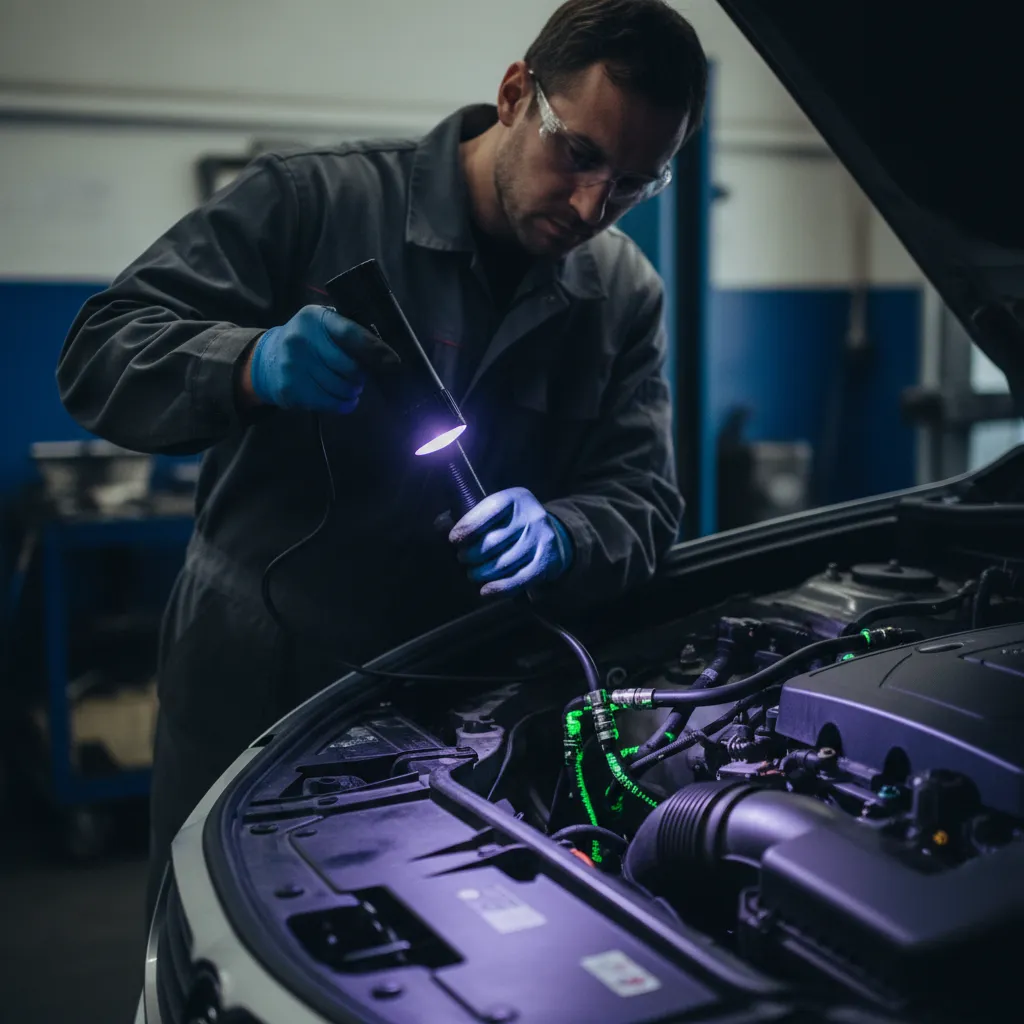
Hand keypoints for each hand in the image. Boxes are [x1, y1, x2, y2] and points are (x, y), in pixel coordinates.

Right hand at [247, 305, 398, 412]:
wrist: (266, 358)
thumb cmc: (307, 341)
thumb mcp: (322, 325)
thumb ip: (347, 332)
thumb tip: (384, 353)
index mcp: (315, 318)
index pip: (352, 334)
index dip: (376, 349)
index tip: (394, 361)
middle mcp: (301, 339)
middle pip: (350, 367)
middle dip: (361, 375)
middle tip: (360, 377)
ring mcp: (293, 365)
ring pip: (341, 388)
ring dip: (352, 391)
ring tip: (350, 387)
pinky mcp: (291, 389)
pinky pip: (329, 403)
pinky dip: (343, 404)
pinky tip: (345, 400)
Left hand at [449, 487, 572, 596]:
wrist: (554, 535)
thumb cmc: (513, 523)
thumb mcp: (499, 510)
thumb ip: (475, 516)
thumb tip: (439, 526)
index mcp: (516, 498)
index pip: (489, 510)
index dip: (468, 526)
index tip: (453, 539)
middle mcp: (531, 517)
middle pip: (493, 541)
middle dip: (471, 555)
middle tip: (462, 559)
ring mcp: (541, 539)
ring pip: (503, 563)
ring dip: (481, 573)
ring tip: (472, 574)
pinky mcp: (546, 561)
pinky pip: (518, 579)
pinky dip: (499, 588)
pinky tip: (485, 591)